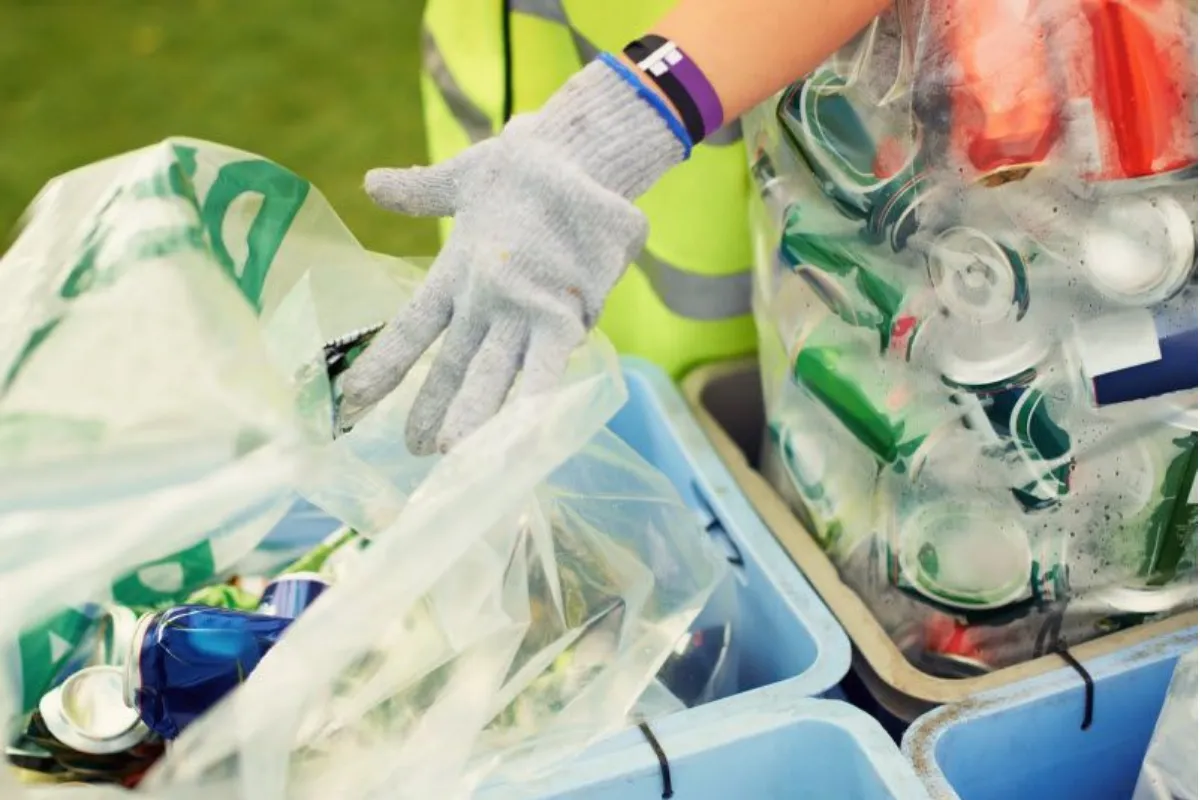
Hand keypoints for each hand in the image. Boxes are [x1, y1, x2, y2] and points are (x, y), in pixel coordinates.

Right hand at [339, 61, 683, 454]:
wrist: (583, 158)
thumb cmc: (526, 172)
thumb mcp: (465, 179)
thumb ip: (420, 191)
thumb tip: (371, 184)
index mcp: (458, 278)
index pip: (412, 329)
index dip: (385, 366)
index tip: (351, 402)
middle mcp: (489, 307)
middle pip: (455, 367)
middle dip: (436, 410)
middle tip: (417, 452)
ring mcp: (526, 315)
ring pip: (494, 376)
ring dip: (476, 417)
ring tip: (456, 456)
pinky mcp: (566, 316)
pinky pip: (548, 366)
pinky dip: (538, 401)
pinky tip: (529, 437)